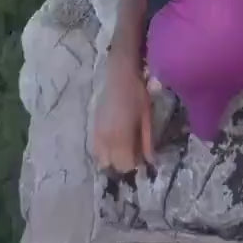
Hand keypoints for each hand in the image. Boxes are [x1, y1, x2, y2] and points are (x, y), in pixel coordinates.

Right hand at [92, 57, 153, 173]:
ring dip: (112, 157)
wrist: (120, 76)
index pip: (125, 165)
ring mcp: (96, 134)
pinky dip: (104, 150)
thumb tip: (150, 161)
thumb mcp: (147, 118)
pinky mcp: (93, 128)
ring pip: (101, 159)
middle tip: (133, 150)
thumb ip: (147, 142)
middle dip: (123, 162)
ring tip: (123, 146)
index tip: (141, 156)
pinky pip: (96, 149)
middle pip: (112, 165)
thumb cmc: (138, 95)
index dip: (135, 163)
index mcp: (120, 137)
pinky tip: (114, 140)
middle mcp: (105, 140)